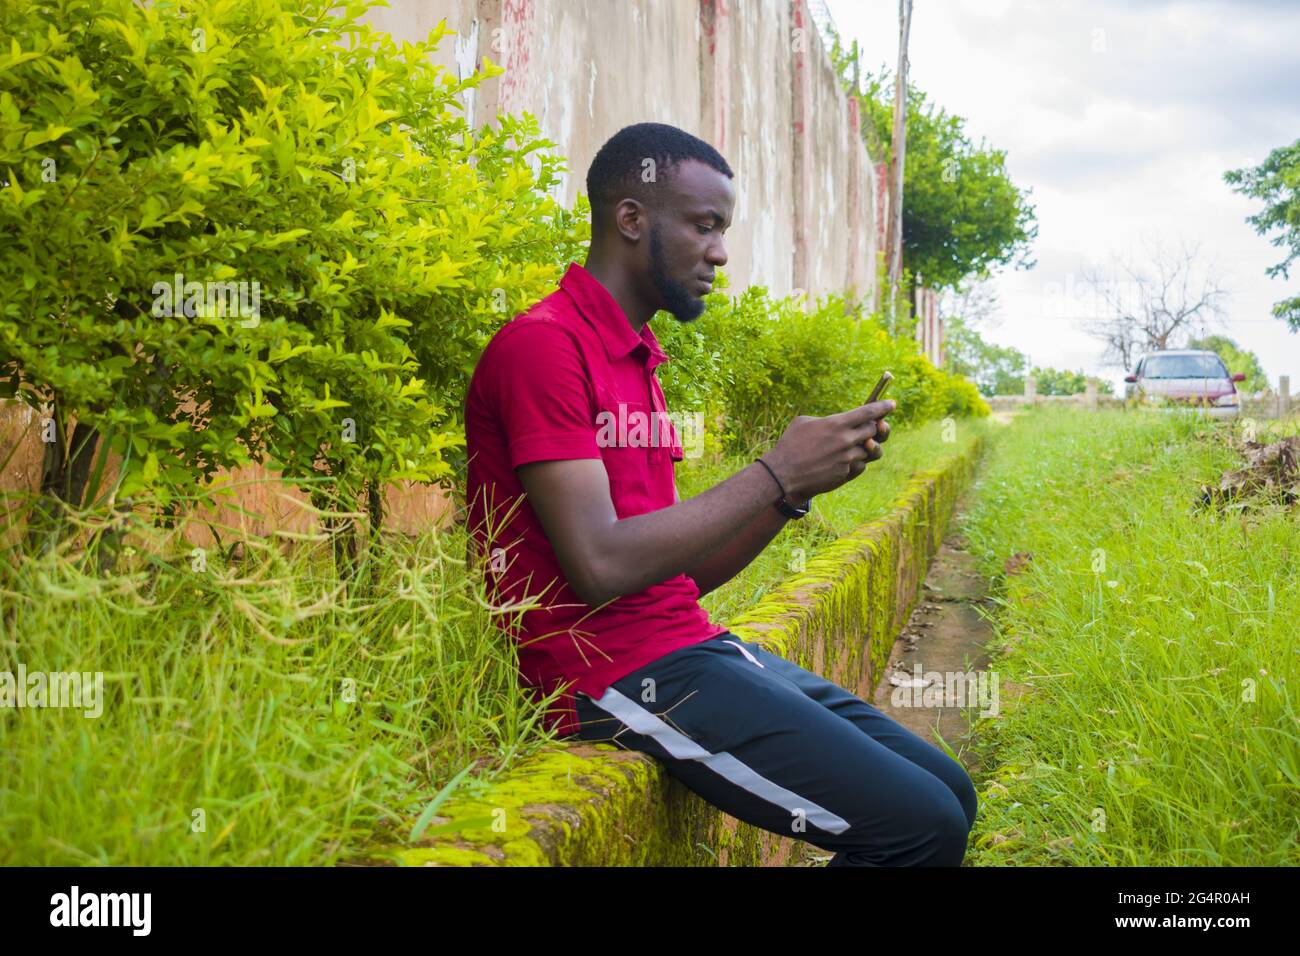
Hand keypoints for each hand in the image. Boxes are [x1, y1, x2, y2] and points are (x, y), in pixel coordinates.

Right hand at [763, 399, 895, 499]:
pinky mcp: (845, 473)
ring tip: (850, 447)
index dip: (883, 407)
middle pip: (874, 431)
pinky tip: (841, 461)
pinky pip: (859, 465)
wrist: (783, 474)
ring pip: (869, 450)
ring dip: (863, 447)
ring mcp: (847, 458)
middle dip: (874, 428)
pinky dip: (854, 462)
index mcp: (836, 424)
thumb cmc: (790, 444)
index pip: (869, 413)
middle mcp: (846, 441)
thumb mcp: (804, 422)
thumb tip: (838, 422)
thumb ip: (827, 420)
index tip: (892, 404)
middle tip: (870, 427)